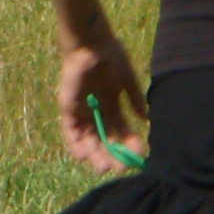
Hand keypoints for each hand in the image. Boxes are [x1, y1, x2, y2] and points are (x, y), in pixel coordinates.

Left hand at [56, 36, 147, 174]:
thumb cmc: (111, 58)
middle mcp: (96, 111)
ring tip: (104, 167)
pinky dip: (76, 144)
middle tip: (120, 168)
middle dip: (112, 155)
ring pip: (88, 139)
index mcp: (112, 105)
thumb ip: (135, 99)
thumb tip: (145, 118)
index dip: (129, 144)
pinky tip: (84, 157)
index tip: (139, 156)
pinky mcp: (68, 108)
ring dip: (95, 154)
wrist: (92, 45)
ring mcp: (82, 111)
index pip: (121, 130)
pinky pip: (70, 131)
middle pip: (104, 139)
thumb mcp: (127, 81)